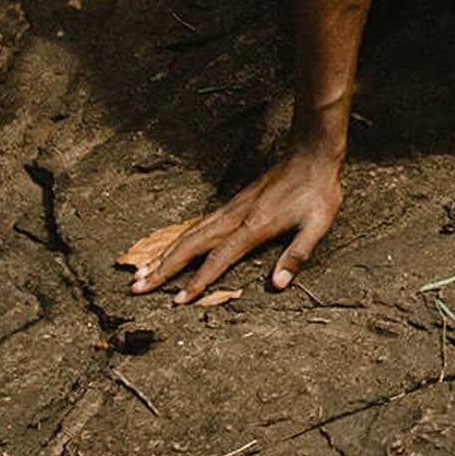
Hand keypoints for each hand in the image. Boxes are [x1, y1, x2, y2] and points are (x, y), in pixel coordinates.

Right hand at [130, 147, 342, 302]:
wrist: (311, 154)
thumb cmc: (317, 191)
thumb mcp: (317, 224)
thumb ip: (296, 255)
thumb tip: (278, 285)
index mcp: (254, 227)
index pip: (219, 259)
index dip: (199, 281)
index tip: (178, 301)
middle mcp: (235, 218)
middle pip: (192, 246)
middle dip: (164, 269)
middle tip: (137, 288)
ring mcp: (231, 209)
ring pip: (189, 234)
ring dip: (164, 254)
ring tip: (140, 272)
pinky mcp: (232, 203)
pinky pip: (197, 225)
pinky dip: (177, 239)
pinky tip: (168, 248)